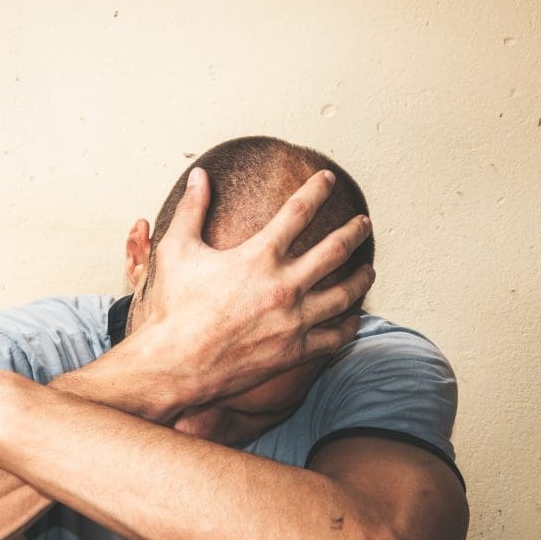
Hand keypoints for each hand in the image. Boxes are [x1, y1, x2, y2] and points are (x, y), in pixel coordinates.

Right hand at [139, 167, 373, 405]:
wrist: (174, 365)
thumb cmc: (172, 308)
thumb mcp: (176, 250)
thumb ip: (191, 209)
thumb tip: (199, 174)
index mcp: (258, 257)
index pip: (299, 211)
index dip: (317, 189)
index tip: (328, 179)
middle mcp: (284, 286)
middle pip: (335, 249)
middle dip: (354, 231)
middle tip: (364, 223)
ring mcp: (293, 321)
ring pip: (345, 294)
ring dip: (362, 278)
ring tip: (368, 270)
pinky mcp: (294, 351)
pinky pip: (336, 336)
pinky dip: (350, 324)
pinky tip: (354, 317)